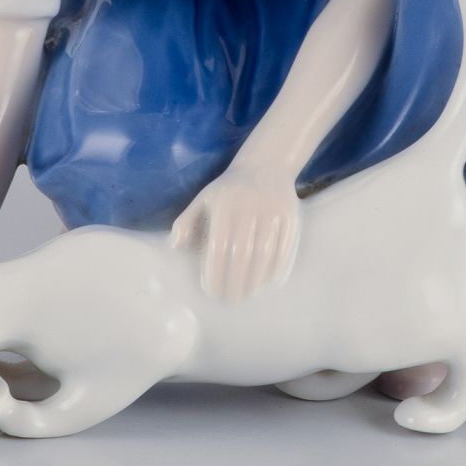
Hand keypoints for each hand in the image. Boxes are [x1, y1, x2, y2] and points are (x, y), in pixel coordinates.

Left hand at [169, 170, 300, 300]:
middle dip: (236, 282)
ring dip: (255, 280)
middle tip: (231, 300)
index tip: (212, 291)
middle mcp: (249, 207)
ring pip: (264, 254)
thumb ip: (186, 222)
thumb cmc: (229, 191)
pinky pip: (284, 249)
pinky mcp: (290, 216)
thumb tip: (175, 247)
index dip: (215, 273)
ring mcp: (272, 211)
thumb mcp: (204, 199)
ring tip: (247, 294)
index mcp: (224, 205)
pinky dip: (275, 270)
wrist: (266, 165)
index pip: (218, 247)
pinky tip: (266, 282)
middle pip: (242, 254)